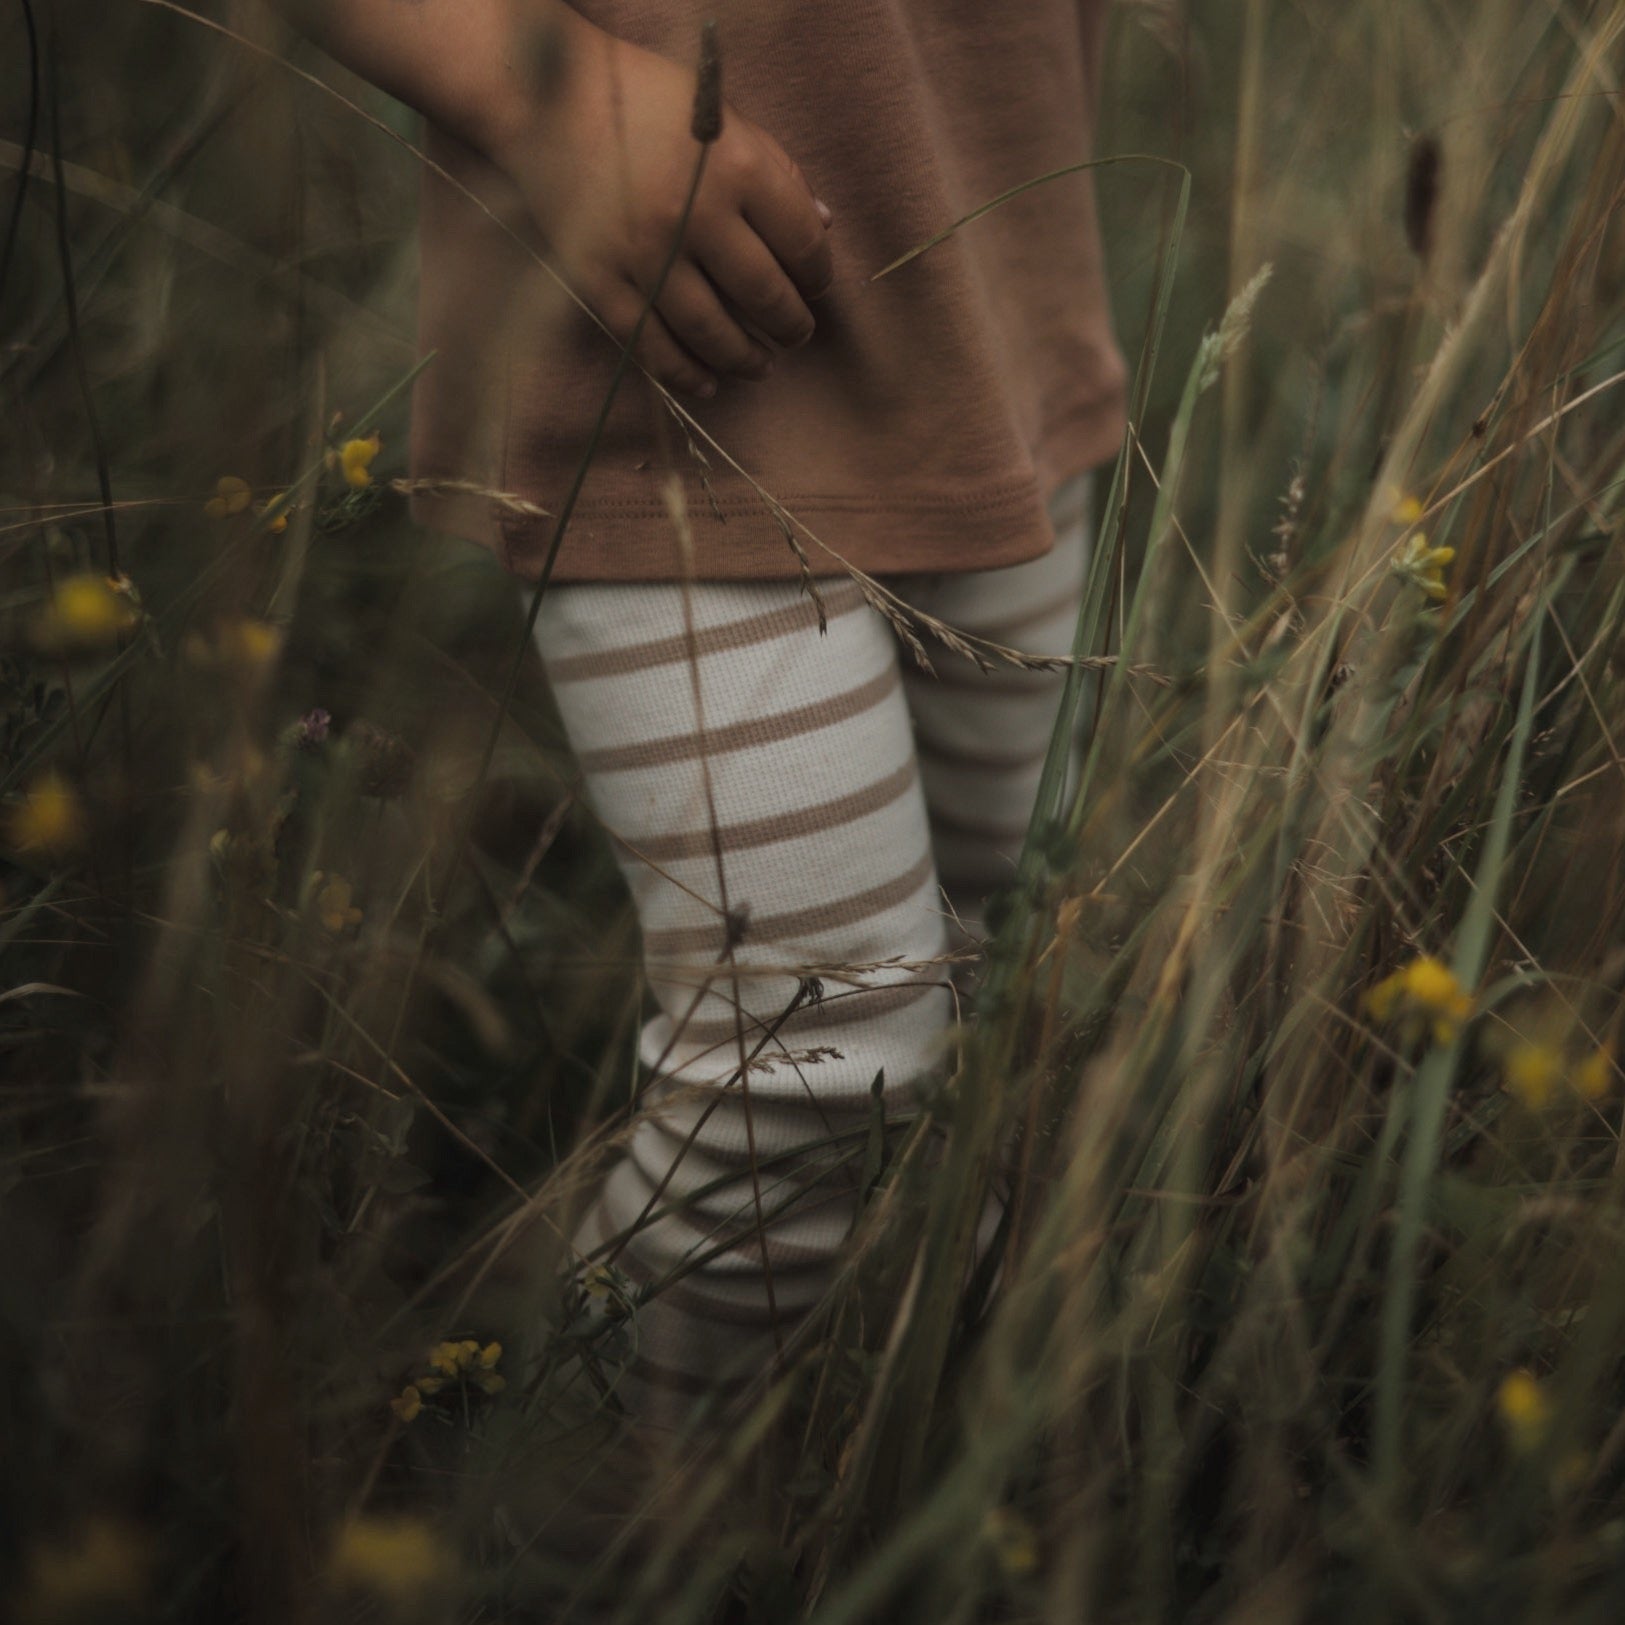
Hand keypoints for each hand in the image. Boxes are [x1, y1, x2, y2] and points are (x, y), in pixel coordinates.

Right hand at [487, 16, 834, 397]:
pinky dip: (685, 373)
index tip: (816, 287)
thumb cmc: (645, 102)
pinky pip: (650, 343)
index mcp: (736, 167)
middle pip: (763, 294)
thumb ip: (776, 170)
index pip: (800, 241)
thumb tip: (823, 228)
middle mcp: (695, 214)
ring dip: (745, 358)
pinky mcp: (601, 278)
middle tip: (797, 334)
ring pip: (711, 330)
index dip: (817, 274)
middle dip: (790, 324)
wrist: (546, 99)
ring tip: (761, 366)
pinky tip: (708, 383)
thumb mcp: (722, 119)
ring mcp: (645, 253)